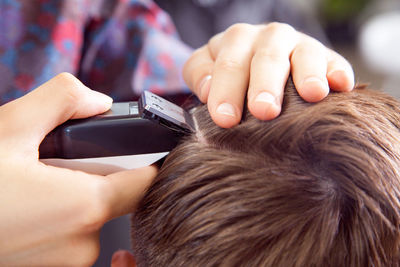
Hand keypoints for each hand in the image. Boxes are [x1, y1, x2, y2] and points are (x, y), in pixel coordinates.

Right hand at [0, 73, 156, 265]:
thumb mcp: (10, 127)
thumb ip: (62, 100)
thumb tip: (98, 102)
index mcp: (84, 207)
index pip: (147, 182)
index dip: (148, 161)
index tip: (140, 147)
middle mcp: (82, 244)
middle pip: (118, 197)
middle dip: (99, 173)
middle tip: (62, 160)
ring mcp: (66, 263)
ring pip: (93, 216)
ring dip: (76, 194)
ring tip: (37, 181)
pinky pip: (72, 233)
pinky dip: (61, 214)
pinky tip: (30, 202)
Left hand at [183, 22, 353, 127]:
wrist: (261, 63)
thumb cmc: (232, 76)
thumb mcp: (208, 71)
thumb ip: (201, 77)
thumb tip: (207, 91)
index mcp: (235, 41)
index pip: (228, 64)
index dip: (225, 91)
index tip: (225, 118)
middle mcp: (267, 38)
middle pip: (266, 58)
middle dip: (264, 85)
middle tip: (264, 111)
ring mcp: (298, 45)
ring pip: (303, 54)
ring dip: (307, 74)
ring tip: (311, 94)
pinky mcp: (325, 57)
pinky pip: (334, 61)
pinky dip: (337, 72)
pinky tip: (340, 85)